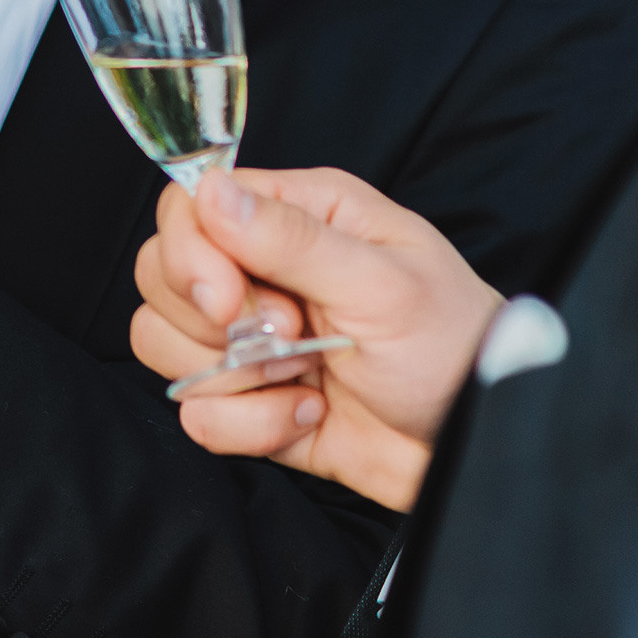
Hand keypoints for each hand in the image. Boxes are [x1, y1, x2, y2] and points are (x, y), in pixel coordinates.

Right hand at [130, 168, 503, 511]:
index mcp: (298, 217)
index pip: (187, 209)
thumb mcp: (384, 284)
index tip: (228, 301)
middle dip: (212, 323)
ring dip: (233, 378)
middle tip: (289, 338)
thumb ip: (292, 239)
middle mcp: (262, 269)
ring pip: (162, 344)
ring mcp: (249, 338)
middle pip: (160, 275)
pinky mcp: (248, 399)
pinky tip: (306, 415)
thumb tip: (211, 191)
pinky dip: (249, 426)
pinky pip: (196, 411)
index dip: (190, 255)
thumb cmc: (456, 347)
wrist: (477, 446)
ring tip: (304, 379)